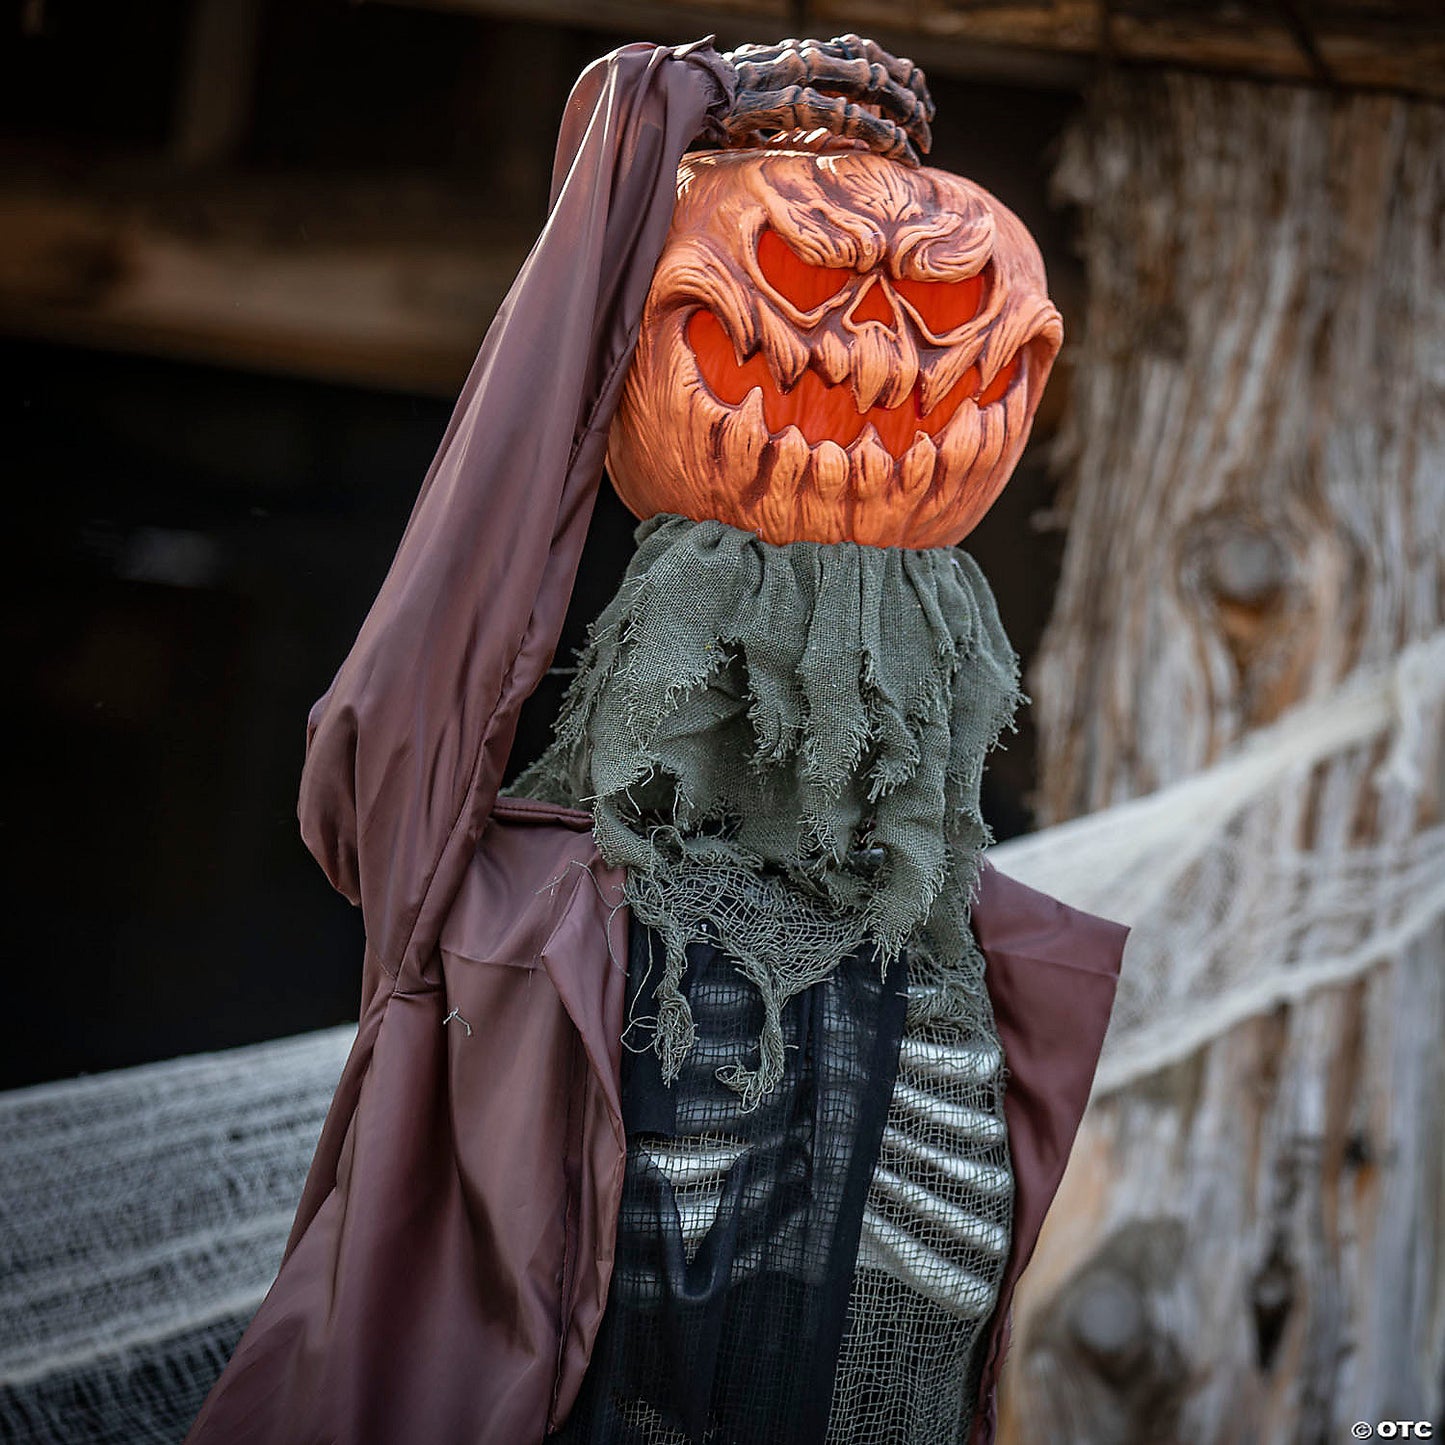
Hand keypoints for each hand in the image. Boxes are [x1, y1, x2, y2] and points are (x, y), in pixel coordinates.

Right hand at [721, 35, 934, 165]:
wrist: (675, 96)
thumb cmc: (714, 104)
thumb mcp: (760, 96)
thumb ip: (790, 102)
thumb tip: (811, 125)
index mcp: (802, 50)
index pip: (862, 51)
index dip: (895, 72)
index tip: (918, 97)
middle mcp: (805, 54)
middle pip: (873, 64)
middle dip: (906, 93)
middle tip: (928, 123)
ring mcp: (797, 74)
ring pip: (867, 85)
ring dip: (900, 112)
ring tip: (921, 138)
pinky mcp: (787, 102)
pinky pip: (845, 115)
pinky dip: (876, 131)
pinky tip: (896, 146)